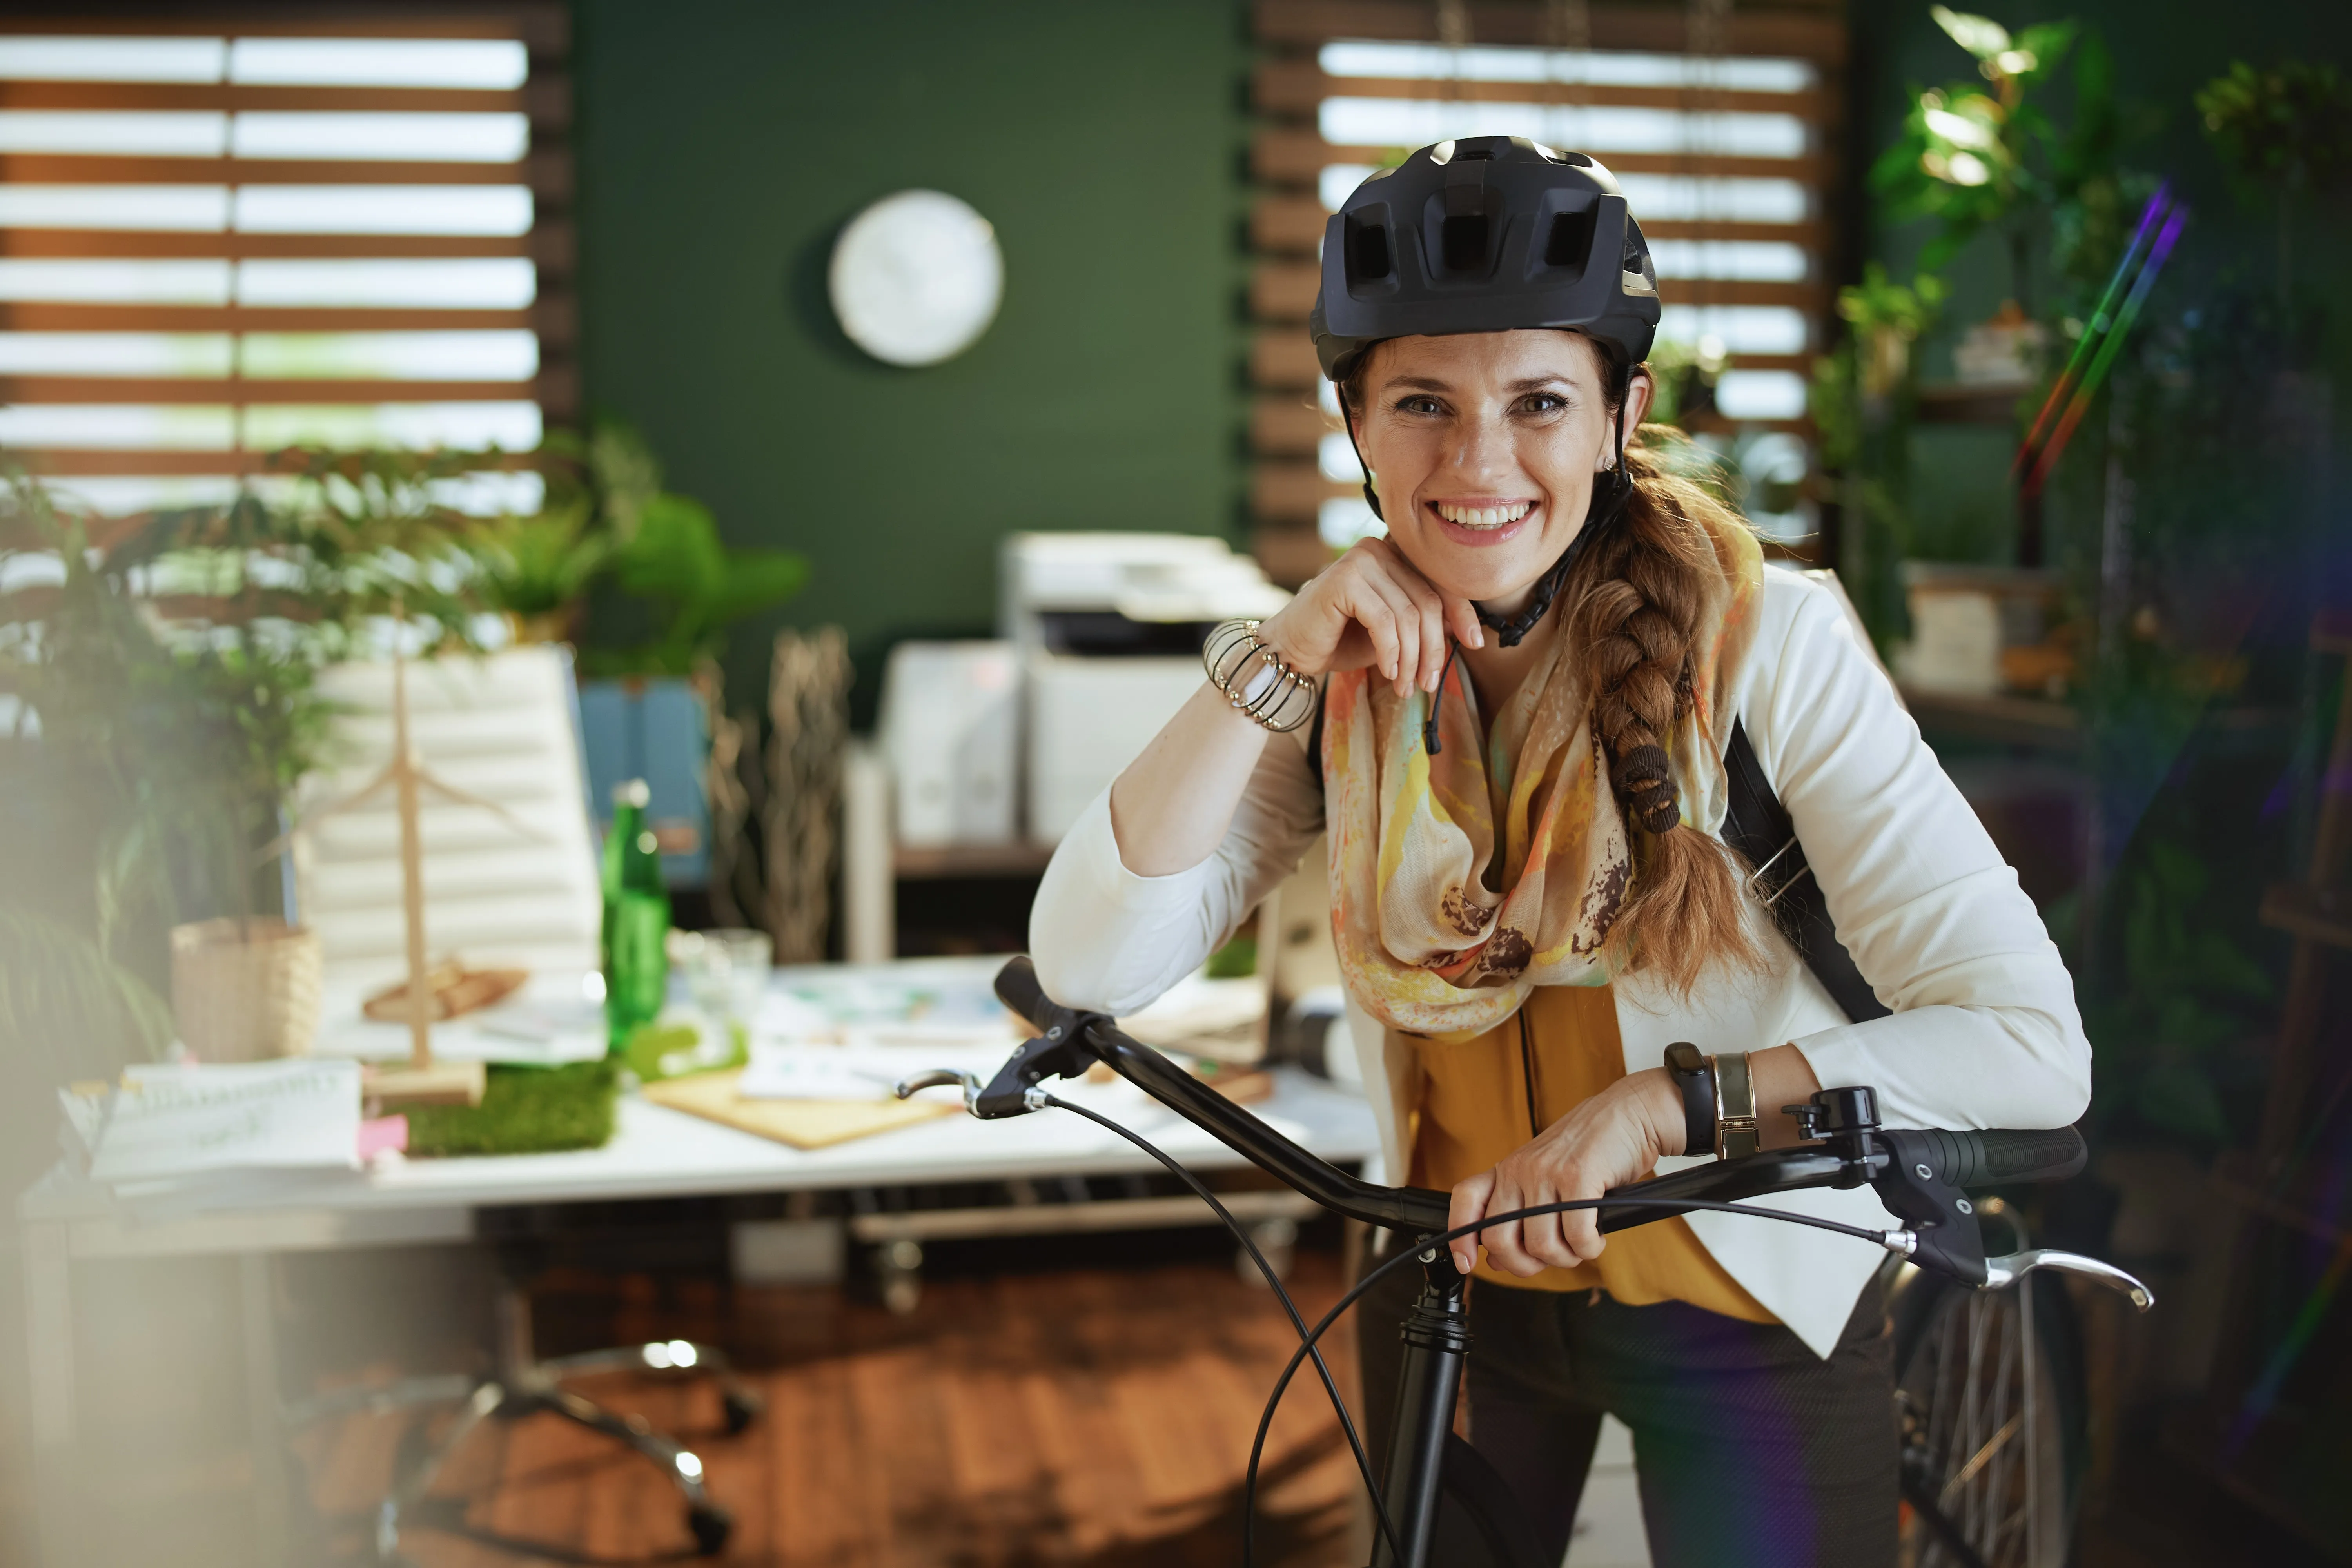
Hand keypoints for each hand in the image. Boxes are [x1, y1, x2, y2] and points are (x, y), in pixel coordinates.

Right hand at [1257, 536, 1484, 698]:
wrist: (1291, 650)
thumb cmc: (1341, 641)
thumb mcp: (1393, 633)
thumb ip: (1422, 621)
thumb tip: (1462, 627)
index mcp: (1393, 554)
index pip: (1440, 582)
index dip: (1462, 613)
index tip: (1475, 643)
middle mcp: (1378, 549)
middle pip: (1427, 601)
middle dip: (1433, 648)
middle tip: (1428, 683)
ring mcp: (1360, 560)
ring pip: (1408, 615)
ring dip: (1412, 658)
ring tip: (1406, 686)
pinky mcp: (1344, 579)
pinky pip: (1384, 621)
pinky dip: (1391, 652)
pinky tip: (1388, 672)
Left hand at [1447, 1067, 1687, 1276]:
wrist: (1629, 1113)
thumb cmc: (1591, 1149)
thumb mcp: (1545, 1176)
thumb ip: (1519, 1213)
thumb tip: (1495, 1260)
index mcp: (1508, 1169)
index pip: (1466, 1199)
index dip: (1459, 1236)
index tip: (1468, 1263)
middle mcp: (1520, 1169)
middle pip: (1499, 1239)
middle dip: (1526, 1264)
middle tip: (1552, 1257)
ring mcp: (1547, 1172)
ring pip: (1540, 1245)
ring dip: (1565, 1257)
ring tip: (1581, 1243)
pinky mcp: (1578, 1176)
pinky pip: (1577, 1237)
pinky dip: (1589, 1248)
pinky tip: (1596, 1236)